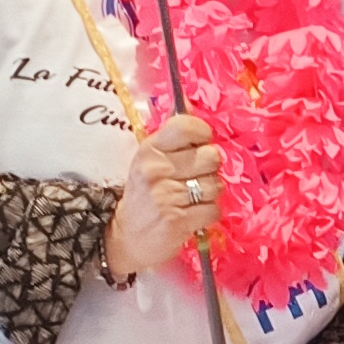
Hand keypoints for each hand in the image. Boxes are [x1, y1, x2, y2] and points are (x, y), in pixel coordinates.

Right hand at [106, 111, 224, 279]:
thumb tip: (192, 105)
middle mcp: (157, 169)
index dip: (202, 134)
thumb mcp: (151, 161)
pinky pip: (214, 209)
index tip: (199, 145)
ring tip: (192, 199)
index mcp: (150, 149)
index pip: (186, 126)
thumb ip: (174, 137)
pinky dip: (209, 214)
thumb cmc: (145, 195)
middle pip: (211, 157)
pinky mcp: (178, 221)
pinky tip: (193, 215)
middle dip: (210, 169)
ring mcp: (167, 196)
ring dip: (210, 194)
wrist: (126, 238)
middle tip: (196, 178)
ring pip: (216, 185)